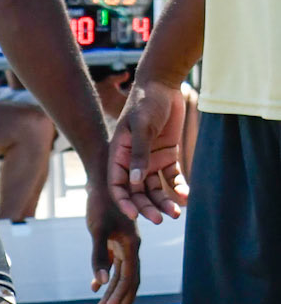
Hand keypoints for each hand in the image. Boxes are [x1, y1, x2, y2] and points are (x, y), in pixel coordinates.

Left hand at [87, 175, 139, 303]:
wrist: (103, 177)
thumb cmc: (100, 203)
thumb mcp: (97, 230)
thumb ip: (98, 256)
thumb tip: (102, 282)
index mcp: (132, 247)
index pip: (129, 280)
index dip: (122, 300)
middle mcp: (132, 247)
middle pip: (129, 281)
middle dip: (120, 302)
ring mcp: (124, 243)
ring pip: (121, 273)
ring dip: (112, 292)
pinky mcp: (116, 239)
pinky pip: (114, 263)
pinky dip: (106, 276)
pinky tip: (97, 286)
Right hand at [108, 78, 187, 224]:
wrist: (164, 84)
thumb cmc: (146, 102)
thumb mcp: (141, 126)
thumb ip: (138, 153)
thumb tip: (133, 182)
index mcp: (119, 155)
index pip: (117, 185)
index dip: (123, 201)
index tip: (134, 215)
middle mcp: (133, 161)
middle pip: (137, 191)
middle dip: (147, 206)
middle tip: (160, 219)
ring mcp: (150, 160)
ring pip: (155, 188)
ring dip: (163, 201)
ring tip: (175, 213)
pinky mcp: (167, 156)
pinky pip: (171, 177)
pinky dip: (178, 188)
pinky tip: (186, 196)